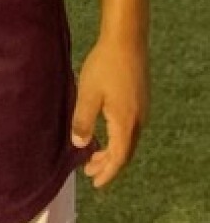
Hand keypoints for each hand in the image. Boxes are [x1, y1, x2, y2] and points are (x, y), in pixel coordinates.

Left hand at [71, 36, 148, 187]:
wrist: (126, 40)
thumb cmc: (105, 66)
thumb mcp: (87, 94)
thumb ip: (83, 121)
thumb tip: (80, 145)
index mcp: (125, 123)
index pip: (118, 158)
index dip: (106, 172)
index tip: (94, 182)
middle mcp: (139, 120)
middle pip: (125, 152)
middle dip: (108, 165)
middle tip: (90, 171)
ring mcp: (142, 109)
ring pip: (129, 140)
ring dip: (113, 151)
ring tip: (95, 154)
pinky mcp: (141, 99)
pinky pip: (130, 128)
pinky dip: (118, 138)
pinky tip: (106, 132)